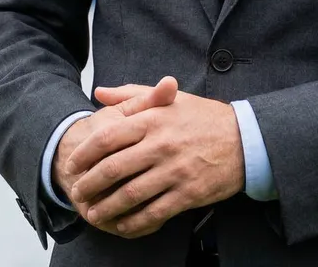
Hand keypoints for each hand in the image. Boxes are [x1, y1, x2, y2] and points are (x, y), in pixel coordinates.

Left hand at [68, 82, 244, 238]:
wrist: (244, 138)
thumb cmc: (203, 117)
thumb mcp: (169, 99)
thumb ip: (131, 95)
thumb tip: (100, 92)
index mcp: (154, 119)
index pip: (109, 136)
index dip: (85, 153)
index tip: (73, 163)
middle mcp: (161, 144)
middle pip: (114, 168)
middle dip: (90, 184)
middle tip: (77, 192)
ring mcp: (175, 170)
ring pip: (131, 194)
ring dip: (107, 207)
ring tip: (93, 213)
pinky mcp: (188, 193)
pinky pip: (154, 213)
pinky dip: (134, 222)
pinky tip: (123, 225)